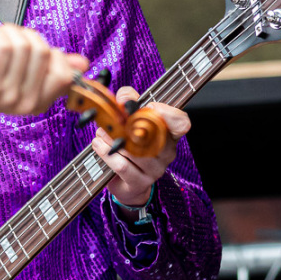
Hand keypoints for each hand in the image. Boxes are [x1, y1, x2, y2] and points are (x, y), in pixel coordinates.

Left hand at [0, 25, 86, 156]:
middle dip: (28, 37)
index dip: (52, 53)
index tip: (32, 50)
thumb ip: (51, 68)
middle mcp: (25, 102)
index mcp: (38, 103)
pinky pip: (6, 45)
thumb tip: (81, 64)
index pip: (65, 74)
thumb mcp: (21, 76)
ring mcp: (6, 94)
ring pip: (25, 46)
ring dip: (10, 33)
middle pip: (45, 52)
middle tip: (9, 42)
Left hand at [92, 86, 188, 207]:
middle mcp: (166, 153)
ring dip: (113, 138)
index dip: (169, 113)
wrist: (126, 183)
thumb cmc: (131, 147)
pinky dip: (107, 153)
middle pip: (152, 135)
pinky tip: (98, 145)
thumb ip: (129, 103)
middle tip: (111, 119)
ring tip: (101, 132)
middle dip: (128, 124)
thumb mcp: (132, 122)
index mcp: (170, 135)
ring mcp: (155, 170)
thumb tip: (124, 96)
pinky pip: (123, 166)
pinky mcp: (139, 182)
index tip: (150, 106)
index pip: (182, 123)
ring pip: (135, 151)